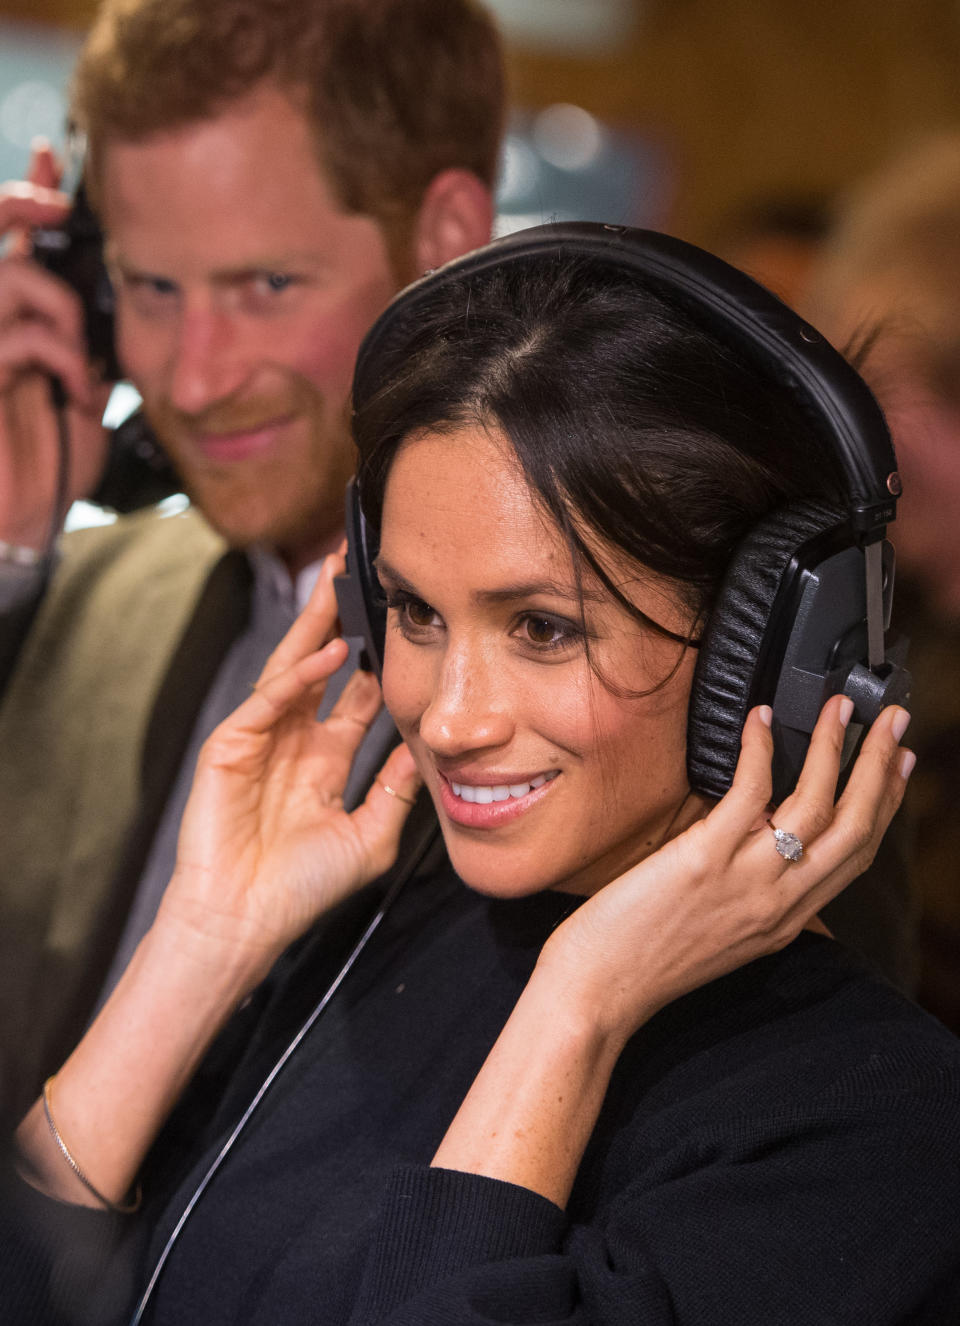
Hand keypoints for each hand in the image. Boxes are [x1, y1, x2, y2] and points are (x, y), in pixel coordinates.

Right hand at [0, 142, 108, 548]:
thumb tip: (115, 313)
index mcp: (13, 322)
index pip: (14, 240)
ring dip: (62, 308)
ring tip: (83, 356)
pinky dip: (62, 357)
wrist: (22, 521)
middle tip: (58, 203)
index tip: (56, 152)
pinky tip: (78, 393)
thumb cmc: (51, 465)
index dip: (30, 191)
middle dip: (25, 202)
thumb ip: (88, 348)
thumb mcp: (83, 396)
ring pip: (10, 278)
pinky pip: (20, 337)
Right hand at [160, 554, 421, 982]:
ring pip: (291, 668)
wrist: (246, 923)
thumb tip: (427, 745)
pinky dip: (296, 675)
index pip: (358, 697)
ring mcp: (260, 740)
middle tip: (362, 575)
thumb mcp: (370, 835)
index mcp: (325, 761)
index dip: (380, 662)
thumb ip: (396, 788)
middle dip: (340, 620)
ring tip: (337, 581)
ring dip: (315, 625)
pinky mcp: (230, 746)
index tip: (405, 626)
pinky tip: (326, 653)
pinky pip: (267, 700)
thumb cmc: (302, 890)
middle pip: (322, 667)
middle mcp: (294, 742)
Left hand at [538, 696, 913, 1047]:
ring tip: (838, 708)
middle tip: (893, 722)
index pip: (855, 856)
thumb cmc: (644, 958)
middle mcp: (779, 903)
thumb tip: (761, 837)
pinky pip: (749, 794)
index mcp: (786, 920)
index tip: (898, 766)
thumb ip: (752, 893)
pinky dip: (760, 750)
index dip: (885, 805)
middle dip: (881, 768)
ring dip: (835, 749)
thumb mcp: (721, 934)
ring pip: (816, 807)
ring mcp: (746, 881)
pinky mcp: (704, 860)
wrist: (599, 990)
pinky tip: (760, 720)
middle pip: (855, 828)